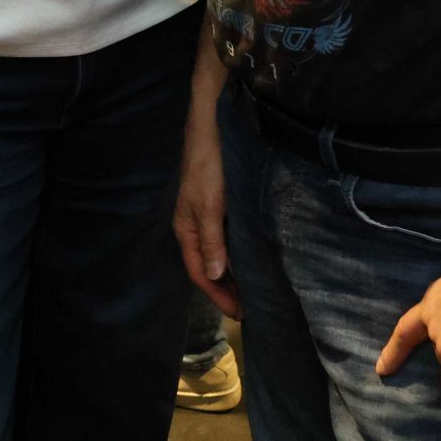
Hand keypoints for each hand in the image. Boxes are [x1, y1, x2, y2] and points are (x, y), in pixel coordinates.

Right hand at [173, 105, 240, 318]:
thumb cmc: (208, 166)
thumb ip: (212, 240)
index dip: (218, 295)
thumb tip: (213, 276)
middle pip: (208, 266)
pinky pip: (228, 238)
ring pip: (220, 253)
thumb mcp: (209, 205)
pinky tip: (253, 258)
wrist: (214, 127)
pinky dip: (239, 254)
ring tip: (254, 290)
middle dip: (225, 289)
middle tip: (251, 309)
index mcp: (187, 229)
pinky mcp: (221, 204)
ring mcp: (208, 215)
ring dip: (233, 273)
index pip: (199, 273)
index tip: (239, 314)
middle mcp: (195, 226)